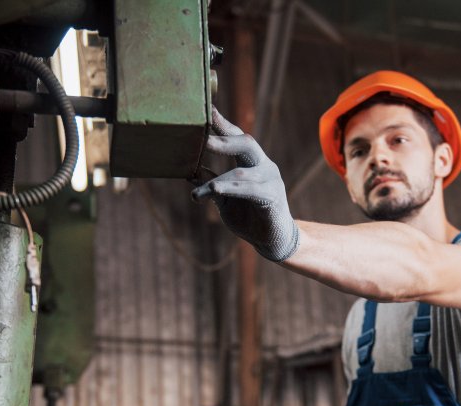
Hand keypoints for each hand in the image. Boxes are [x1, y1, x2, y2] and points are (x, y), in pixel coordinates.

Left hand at [191, 108, 299, 261]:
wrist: (272, 241)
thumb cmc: (249, 217)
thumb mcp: (225, 198)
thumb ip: (211, 182)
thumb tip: (188, 170)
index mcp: (252, 162)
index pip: (237, 138)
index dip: (223, 124)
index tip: (207, 110)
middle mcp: (264, 166)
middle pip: (246, 143)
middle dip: (224, 140)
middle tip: (203, 139)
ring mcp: (270, 180)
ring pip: (241, 172)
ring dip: (216, 180)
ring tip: (197, 191)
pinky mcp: (272, 196)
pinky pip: (249, 190)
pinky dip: (229, 189)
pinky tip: (213, 190)